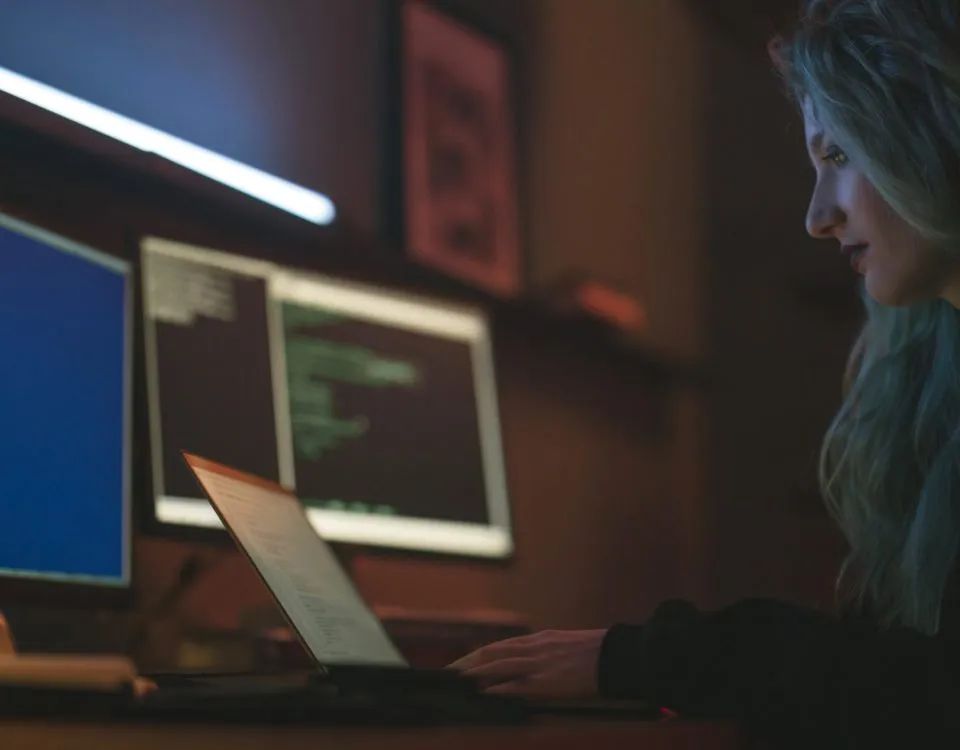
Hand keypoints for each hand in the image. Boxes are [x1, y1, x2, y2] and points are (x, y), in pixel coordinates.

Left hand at [448, 629, 606, 698]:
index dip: (477, 655)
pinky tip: (482, 693)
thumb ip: (544, 653)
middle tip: (447, 673)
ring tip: (455, 681)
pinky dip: (496, 688)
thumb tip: (527, 665)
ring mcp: (539, 664)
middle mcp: (535, 648)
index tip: (460, 663)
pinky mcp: (547, 681)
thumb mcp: (565, 646)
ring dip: (474, 673)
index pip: (499, 646)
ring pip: (498, 665)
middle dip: (467, 662)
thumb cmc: (596, 654)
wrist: (617, 657)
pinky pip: (516, 685)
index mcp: (539, 640)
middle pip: (491, 652)